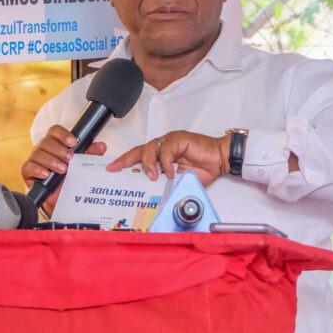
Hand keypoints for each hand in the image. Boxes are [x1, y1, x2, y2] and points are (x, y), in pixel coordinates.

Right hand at [21, 125, 106, 214]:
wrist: (60, 194)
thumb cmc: (70, 174)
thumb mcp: (82, 164)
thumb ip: (91, 154)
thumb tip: (101, 146)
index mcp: (55, 142)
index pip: (55, 131)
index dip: (63, 134)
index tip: (73, 142)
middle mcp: (43, 148)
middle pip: (47, 141)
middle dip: (60, 150)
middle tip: (71, 159)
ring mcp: (34, 159)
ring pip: (38, 153)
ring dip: (52, 161)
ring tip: (63, 169)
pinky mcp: (28, 171)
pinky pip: (28, 167)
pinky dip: (37, 169)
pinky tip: (46, 174)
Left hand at [106, 130, 229, 186]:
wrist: (220, 160)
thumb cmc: (202, 170)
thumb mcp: (179, 180)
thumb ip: (165, 182)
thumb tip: (150, 193)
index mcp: (161, 155)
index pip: (139, 156)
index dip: (125, 162)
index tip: (112, 169)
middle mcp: (163, 146)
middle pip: (140, 150)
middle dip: (126, 159)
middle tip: (116, 168)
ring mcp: (171, 141)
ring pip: (150, 147)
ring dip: (148, 163)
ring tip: (151, 176)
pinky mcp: (180, 139)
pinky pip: (167, 149)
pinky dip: (166, 161)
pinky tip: (169, 171)